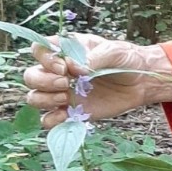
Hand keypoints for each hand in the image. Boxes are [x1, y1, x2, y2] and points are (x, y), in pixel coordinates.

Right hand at [23, 33, 171, 128]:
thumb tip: (77, 69)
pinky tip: (66, 115)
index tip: (65, 67)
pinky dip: (51, 120)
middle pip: (31, 76)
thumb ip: (93, 58)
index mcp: (66, 50)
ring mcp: (62, 92)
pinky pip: (48, 120)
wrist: (140, 83)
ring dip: (45, 99)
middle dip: (43, 81)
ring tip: (67, 98)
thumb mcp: (114, 52)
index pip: (39, 50)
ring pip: (34, 98)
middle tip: (66, 83)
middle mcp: (59, 71)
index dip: (45, 59)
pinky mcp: (70, 112)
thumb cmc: (126, 59)